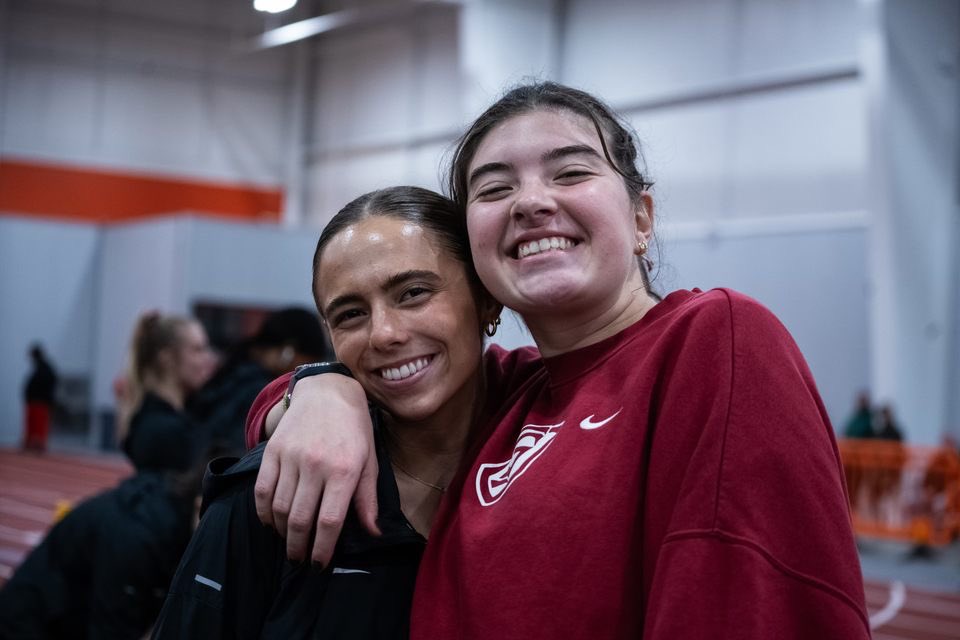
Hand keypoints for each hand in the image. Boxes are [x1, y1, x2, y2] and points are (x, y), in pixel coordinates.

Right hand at [253, 374, 379, 563]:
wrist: (328, 392)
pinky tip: (271, 522)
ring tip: (289, 541)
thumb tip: (372, 532)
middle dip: (298, 547)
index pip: (329, 521)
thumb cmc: (354, 430)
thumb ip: (367, 499)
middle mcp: (315, 465)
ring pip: (278, 508)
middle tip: (300, 560)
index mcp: (344, 470)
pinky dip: (264, 512)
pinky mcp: (273, 451)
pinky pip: (262, 490)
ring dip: (281, 532)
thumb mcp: (369, 461)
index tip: (319, 564)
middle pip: (299, 520)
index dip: (322, 549)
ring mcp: (291, 457)